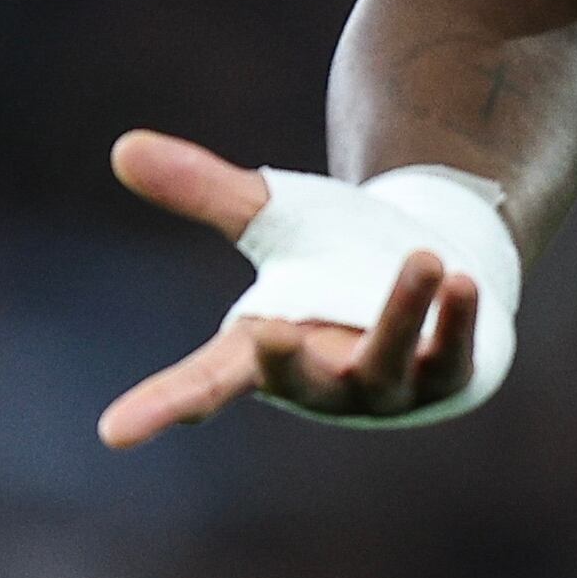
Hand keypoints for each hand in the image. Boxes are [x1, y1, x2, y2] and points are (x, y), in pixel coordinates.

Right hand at [95, 130, 482, 446]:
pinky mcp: (448, 371)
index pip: (204, 380)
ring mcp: (386, 384)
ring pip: (387, 361)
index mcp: (264, 347)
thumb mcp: (272, 216)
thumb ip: (204, 190)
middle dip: (285, 363)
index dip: (160, 405)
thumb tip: (124, 146)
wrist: (427, 261)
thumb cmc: (332, 251)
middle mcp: (321, 377)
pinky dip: (458, 320)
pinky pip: (453, 354)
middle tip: (270, 333)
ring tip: (425, 259)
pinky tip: (464, 281)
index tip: (112, 432)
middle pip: (296, 382)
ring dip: (402, 313)